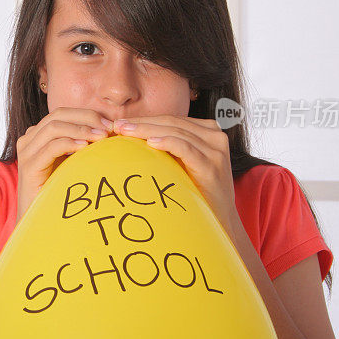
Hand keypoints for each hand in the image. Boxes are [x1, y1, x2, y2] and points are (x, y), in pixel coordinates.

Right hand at [16, 107, 110, 222]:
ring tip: (101, 137)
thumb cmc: (59, 190)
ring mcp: (26, 151)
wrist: (40, 219)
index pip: (64, 113)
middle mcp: (29, 138)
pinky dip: (69, 143)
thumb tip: (110, 131)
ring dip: (81, 129)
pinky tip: (85, 148)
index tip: (110, 124)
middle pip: (59, 115)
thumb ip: (82, 144)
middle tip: (108, 128)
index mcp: (38, 134)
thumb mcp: (72, 162)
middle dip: (87, 118)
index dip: (88, 114)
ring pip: (54, 127)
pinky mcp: (28, 166)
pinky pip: (50, 147)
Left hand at [112, 115, 236, 230]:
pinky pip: (185, 148)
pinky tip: (150, 143)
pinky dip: (167, 142)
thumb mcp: (186, 162)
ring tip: (126, 132)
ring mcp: (216, 150)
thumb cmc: (198, 190)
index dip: (146, 119)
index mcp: (209, 131)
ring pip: (176, 132)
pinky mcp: (211, 165)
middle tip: (118, 125)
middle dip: (143, 123)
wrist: (220, 219)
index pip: (172, 119)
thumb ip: (170, 146)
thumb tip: (133, 137)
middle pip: (172, 122)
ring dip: (147, 130)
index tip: (121, 123)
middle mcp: (215, 136)